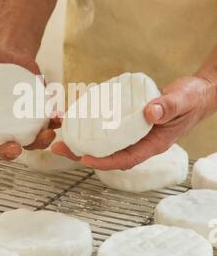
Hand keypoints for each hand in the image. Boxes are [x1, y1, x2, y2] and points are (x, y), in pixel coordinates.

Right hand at [0, 45, 56, 160]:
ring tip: (46, 135)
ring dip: (38, 143)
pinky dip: (53, 123)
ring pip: (28, 141)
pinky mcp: (35, 114)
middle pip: (1, 146)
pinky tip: (58, 118)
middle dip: (7, 152)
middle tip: (14, 149)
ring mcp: (18, 122)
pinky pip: (45, 124)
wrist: (9, 54)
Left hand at [52, 76, 216, 170]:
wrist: (196, 94)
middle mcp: (140, 141)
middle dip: (82, 152)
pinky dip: (92, 124)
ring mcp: (133, 133)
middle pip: (108, 153)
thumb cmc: (191, 100)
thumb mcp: (182, 101)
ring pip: (105, 141)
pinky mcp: (129, 121)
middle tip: (59, 146)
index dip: (104, 162)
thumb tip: (149, 112)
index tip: (85, 159)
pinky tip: (78, 116)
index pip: (125, 159)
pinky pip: (108, 127)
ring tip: (61, 133)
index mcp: (152, 144)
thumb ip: (168, 106)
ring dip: (82, 139)